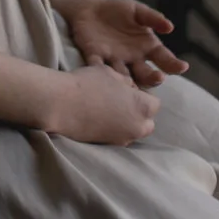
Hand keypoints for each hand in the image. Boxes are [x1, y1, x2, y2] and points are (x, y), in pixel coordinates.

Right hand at [43, 63, 160, 145]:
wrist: (63, 104)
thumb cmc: (88, 83)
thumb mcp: (110, 72)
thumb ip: (125, 82)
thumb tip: (130, 89)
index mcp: (143, 107)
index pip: (155, 104)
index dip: (143, 95)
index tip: (129, 90)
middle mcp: (138, 127)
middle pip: (147, 122)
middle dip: (139, 113)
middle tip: (121, 101)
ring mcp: (124, 139)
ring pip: (133, 131)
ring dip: (127, 122)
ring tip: (109, 110)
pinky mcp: (109, 147)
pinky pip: (119, 137)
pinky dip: (115, 129)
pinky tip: (100, 118)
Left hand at [67, 0, 189, 88]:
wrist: (91, 9)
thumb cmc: (118, 10)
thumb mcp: (137, 10)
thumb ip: (152, 18)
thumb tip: (170, 27)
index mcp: (147, 47)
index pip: (164, 59)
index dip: (173, 64)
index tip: (182, 67)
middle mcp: (133, 59)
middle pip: (146, 74)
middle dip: (153, 77)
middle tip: (159, 77)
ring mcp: (114, 60)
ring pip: (124, 76)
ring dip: (128, 82)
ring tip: (133, 84)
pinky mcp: (95, 57)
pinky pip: (98, 66)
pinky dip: (100, 70)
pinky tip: (103, 72)